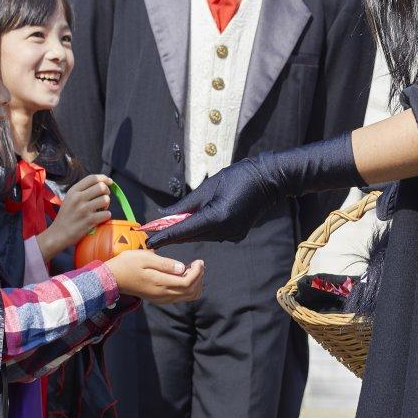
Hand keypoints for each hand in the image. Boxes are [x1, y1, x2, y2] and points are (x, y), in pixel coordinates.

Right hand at [37, 174, 112, 260]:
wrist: (58, 234)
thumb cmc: (66, 216)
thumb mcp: (70, 199)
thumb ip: (83, 191)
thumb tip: (103, 184)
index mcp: (73, 191)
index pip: (92, 178)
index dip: (104, 178)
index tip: (109, 182)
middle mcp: (78, 198)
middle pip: (101, 187)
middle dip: (106, 192)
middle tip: (103, 199)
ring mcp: (84, 209)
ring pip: (106, 200)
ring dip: (106, 205)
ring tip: (100, 210)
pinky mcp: (89, 221)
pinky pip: (107, 214)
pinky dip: (106, 216)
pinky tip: (99, 219)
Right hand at [105, 250, 204, 304]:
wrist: (112, 279)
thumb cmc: (127, 264)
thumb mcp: (145, 257)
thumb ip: (165, 264)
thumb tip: (182, 268)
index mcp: (160, 284)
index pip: (187, 282)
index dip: (198, 272)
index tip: (199, 261)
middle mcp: (163, 295)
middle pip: (191, 292)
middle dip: (199, 277)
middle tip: (199, 264)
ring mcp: (161, 299)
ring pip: (187, 297)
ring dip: (195, 284)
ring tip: (193, 269)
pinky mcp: (159, 299)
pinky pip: (179, 298)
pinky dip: (188, 289)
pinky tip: (184, 276)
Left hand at [144, 159, 275, 247]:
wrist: (269, 180)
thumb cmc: (238, 177)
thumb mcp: (209, 186)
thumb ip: (186, 204)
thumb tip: (165, 215)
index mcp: (217, 216)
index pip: (184, 230)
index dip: (165, 236)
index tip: (148, 240)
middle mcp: (225, 230)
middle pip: (192, 235)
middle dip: (173, 233)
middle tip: (152, 232)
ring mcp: (233, 234)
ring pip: (202, 235)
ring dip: (187, 231)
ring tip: (171, 225)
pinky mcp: (237, 234)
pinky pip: (214, 234)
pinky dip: (202, 229)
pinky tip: (195, 221)